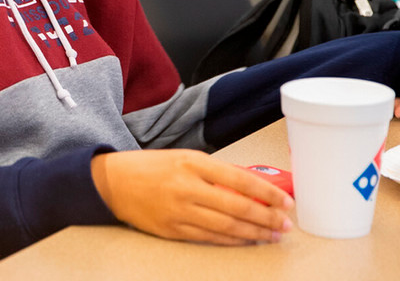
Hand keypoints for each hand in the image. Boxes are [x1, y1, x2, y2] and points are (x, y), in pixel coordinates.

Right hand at [91, 149, 292, 244]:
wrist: (113, 182)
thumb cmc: (151, 167)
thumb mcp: (184, 158)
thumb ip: (214, 173)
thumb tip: (250, 189)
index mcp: (193, 163)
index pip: (240, 179)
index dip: (267, 193)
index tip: (286, 202)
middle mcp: (187, 187)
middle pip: (237, 207)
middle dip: (267, 218)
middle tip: (284, 225)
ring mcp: (179, 211)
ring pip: (226, 227)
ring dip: (253, 233)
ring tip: (271, 235)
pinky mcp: (171, 230)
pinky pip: (208, 238)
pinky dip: (231, 241)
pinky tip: (245, 240)